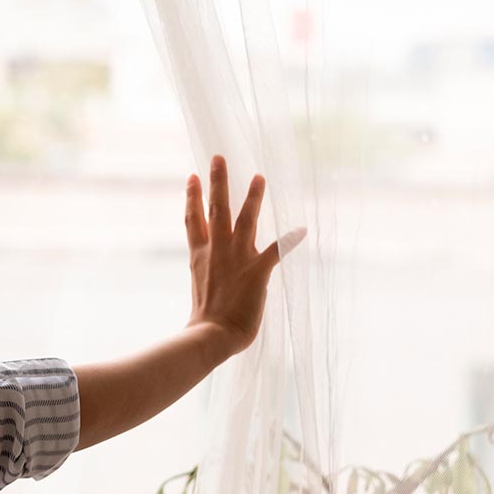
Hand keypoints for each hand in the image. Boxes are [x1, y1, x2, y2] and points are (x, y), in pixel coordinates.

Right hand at [183, 155, 304, 360]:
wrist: (211, 335)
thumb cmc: (204, 322)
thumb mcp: (200, 288)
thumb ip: (206, 273)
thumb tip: (210, 274)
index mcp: (199, 256)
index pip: (193, 219)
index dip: (192, 197)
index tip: (192, 178)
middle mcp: (217, 251)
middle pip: (215, 209)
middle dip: (218, 182)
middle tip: (218, 158)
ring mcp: (237, 258)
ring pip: (245, 220)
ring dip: (253, 198)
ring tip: (259, 177)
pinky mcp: (257, 271)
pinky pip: (277, 251)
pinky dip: (290, 240)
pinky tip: (302, 228)